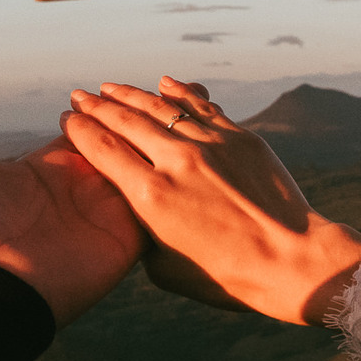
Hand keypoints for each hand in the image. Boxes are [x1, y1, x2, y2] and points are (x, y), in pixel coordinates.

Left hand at [0, 93, 144, 327]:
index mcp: (43, 170)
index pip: (83, 131)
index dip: (96, 111)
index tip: (107, 92)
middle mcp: (77, 190)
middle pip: (116, 147)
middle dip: (131, 125)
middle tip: (146, 100)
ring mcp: (102, 216)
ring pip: (140, 171)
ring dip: (152, 148)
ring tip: (166, 122)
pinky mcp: (123, 241)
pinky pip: (155, 208)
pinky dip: (165, 184)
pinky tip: (174, 157)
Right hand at [60, 77, 360, 325]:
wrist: (294, 262)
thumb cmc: (228, 277)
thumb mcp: (167, 269)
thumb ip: (143, 233)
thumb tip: (138, 210)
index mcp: (150, 196)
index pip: (103, 151)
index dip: (79, 131)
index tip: (66, 120)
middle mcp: (176, 161)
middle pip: (124, 121)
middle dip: (95, 106)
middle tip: (78, 96)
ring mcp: (210, 144)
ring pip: (160, 107)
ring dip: (130, 94)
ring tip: (110, 87)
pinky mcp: (239, 137)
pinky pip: (201, 106)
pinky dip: (179, 92)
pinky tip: (164, 83)